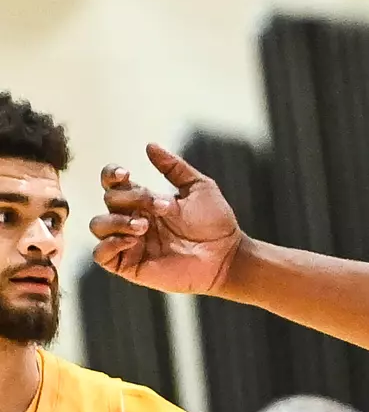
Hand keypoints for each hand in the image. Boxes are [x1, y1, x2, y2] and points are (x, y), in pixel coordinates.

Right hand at [89, 144, 243, 295]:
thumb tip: (149, 145)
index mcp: (144, 201)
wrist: (227, 256)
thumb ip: (174, 167)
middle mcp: (132, 219)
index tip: (126, 174)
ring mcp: (130, 243)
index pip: (113, 183)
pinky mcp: (130, 266)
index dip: (111, 175)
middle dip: (131, 199)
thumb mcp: (199, 188)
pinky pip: (101, 254)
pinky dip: (109, 244)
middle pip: (109, 199)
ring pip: (98, 225)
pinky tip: (133, 240)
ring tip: (143, 226)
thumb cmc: (216, 223)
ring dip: (116, 221)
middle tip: (161, 207)